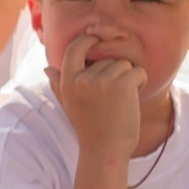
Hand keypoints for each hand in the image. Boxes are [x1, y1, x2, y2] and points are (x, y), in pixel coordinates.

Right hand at [51, 28, 145, 163]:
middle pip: (107, 59)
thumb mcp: (68, 105)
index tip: (96, 39)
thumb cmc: (89, 128)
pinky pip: (138, 72)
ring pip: (124, 65)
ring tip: (122, 100)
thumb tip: (47, 69)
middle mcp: (82, 79)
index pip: (73, 50)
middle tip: (112, 98)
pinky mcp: (121, 86)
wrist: (104, 150)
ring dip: (129, 78)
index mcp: (67, 82)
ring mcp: (101, 81)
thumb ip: (58, 85)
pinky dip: (141, 82)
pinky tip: (133, 98)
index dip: (86, 40)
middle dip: (115, 73)